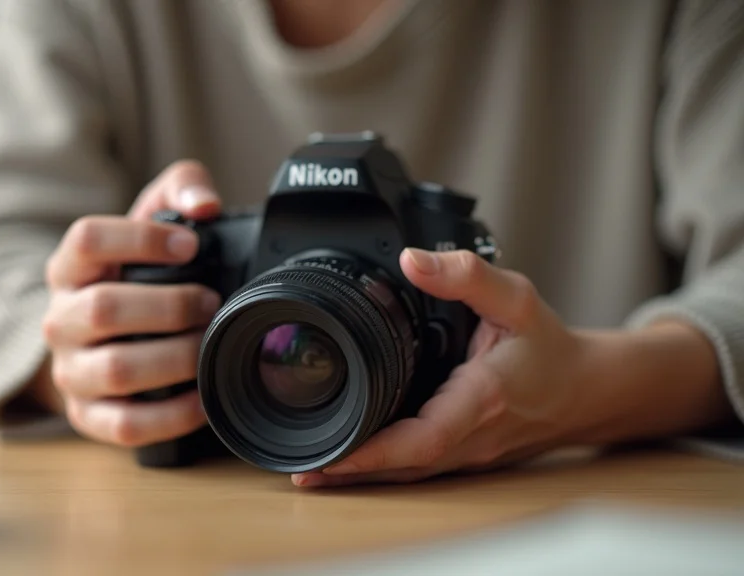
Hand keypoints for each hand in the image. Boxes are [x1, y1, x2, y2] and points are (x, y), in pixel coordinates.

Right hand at [39, 160, 222, 446]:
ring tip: (208, 343)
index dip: (141, 239)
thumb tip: (205, 205)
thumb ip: (180, 188)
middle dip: (170, 306)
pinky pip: (125, 425)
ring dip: (175, 357)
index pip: (86, 240)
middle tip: (210, 302)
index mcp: (68, 269)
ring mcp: (70, 371)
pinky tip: (203, 396)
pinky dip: (171, 415)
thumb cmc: (132, 276)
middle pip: (104, 308)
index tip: (191, 244)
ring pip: (116, 369)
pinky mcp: (88, 416)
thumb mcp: (149, 221)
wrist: (96, 341)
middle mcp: (59, 320)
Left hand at [291, 248, 733, 487]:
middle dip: (348, 472)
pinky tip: (346, 466)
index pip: (422, 439)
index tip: (329, 457)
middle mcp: (471, 437)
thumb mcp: (516, 298)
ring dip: (358, 477)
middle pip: (402, 468)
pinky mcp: (463, 459)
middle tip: (295, 465)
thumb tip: (412, 260)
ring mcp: (467, 455)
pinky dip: (380, 471)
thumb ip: (465, 274)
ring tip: (306, 471)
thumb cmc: (548, 347)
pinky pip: (416, 470)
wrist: (586, 390)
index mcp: (481, 399)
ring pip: (406, 476)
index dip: (373, 453)